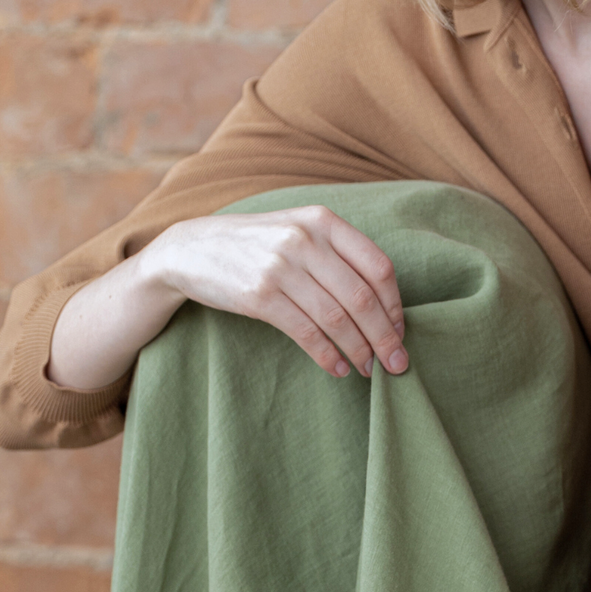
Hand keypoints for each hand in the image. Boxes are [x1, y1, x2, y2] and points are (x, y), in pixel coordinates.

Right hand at [146, 206, 407, 380]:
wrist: (191, 249)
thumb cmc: (257, 245)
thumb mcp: (299, 231)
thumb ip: (338, 255)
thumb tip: (385, 306)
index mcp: (323, 221)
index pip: (379, 267)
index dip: (395, 306)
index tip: (399, 332)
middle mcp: (304, 239)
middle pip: (362, 298)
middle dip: (385, 337)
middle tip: (397, 364)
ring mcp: (280, 266)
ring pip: (337, 318)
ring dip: (359, 351)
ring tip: (369, 370)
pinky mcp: (259, 295)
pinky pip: (306, 332)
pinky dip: (327, 355)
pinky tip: (337, 369)